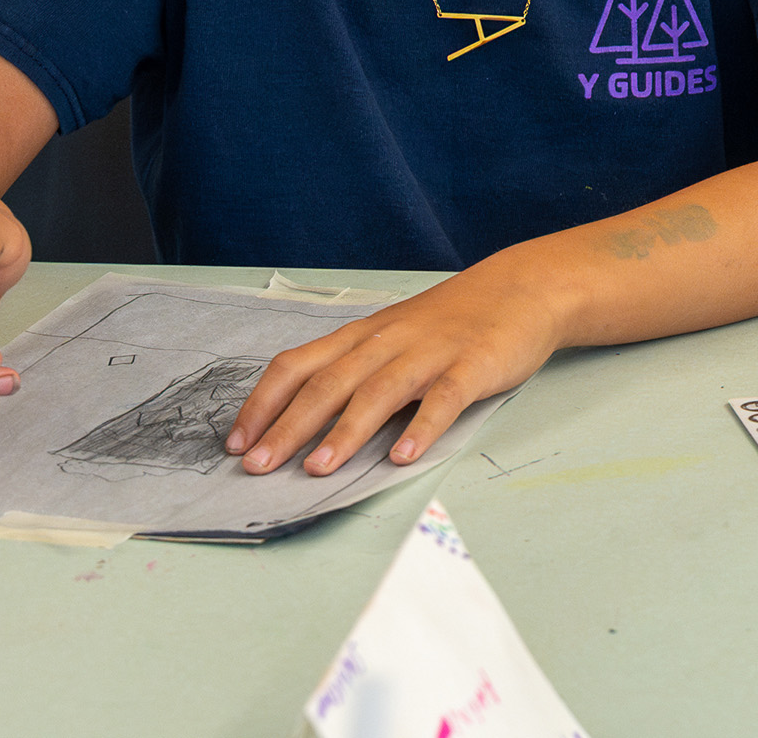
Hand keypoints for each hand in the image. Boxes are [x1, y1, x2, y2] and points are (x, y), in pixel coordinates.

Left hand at [226, 253, 569, 476]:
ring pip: (379, 391)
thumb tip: (304, 426)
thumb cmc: (450, 321)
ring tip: (317, 469)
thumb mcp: (393, 336)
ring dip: (345, 431)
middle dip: (289, 426)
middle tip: (258, 467)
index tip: (236, 443)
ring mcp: (430, 352)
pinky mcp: (473, 365)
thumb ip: (356, 370)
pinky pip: (443, 398)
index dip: (263, 403)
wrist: (521, 288)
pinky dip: (420, 427)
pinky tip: (401, 456)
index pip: (298, 366)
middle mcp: (388, 342)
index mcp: (362, 336)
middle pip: (329, 383)